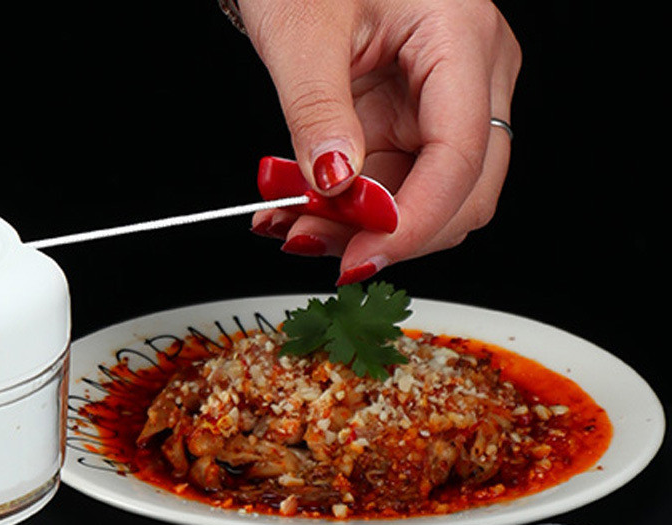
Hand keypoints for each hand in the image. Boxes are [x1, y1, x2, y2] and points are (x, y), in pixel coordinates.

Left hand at [238, 0, 520, 282]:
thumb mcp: (301, 31)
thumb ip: (317, 110)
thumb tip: (334, 183)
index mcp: (461, 36)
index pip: (461, 155)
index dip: (414, 221)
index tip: (360, 256)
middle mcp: (471, 73)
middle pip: (460, 192)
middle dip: (386, 233)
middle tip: (311, 241)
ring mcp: (444, 101)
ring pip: (423, 200)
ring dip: (357, 228)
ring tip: (290, 224)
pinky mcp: (412, 121)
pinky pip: (392, 186)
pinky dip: (347, 210)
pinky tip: (299, 211)